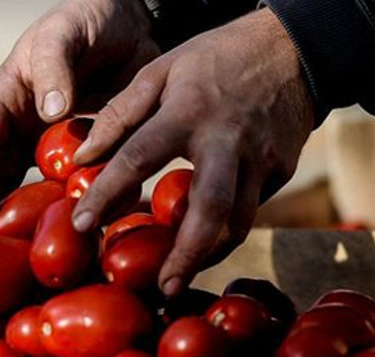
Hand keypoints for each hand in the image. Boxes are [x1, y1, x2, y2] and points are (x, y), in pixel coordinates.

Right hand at [0, 0, 159, 245]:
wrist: (128, 25)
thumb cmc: (86, 20)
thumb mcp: (64, 34)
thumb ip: (55, 66)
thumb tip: (50, 111)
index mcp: (6, 100)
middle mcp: (22, 131)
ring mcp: (51, 149)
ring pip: (31, 194)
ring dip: (24, 230)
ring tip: (19, 268)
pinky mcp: (84, 159)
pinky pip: (73, 191)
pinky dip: (71, 216)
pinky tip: (77, 244)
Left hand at [71, 8, 314, 295]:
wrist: (293, 49)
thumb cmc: (216, 58)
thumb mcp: (163, 69)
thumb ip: (121, 113)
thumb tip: (85, 156)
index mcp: (189, 112)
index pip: (138, 158)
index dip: (106, 194)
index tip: (81, 225)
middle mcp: (227, 142)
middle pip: (208, 210)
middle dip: (185, 255)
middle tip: (162, 289)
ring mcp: (260, 161)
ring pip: (238, 223)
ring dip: (209, 254)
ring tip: (180, 275)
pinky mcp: (281, 172)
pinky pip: (252, 210)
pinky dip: (226, 230)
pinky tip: (207, 240)